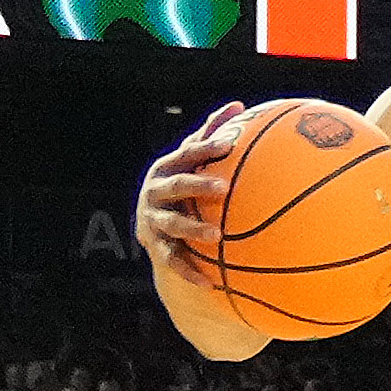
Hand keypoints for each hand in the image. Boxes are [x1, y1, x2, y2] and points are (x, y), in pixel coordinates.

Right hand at [135, 102, 249, 289]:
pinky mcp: (155, 247)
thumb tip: (239, 106)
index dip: (207, 148)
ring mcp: (152, 220)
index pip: (188, 153)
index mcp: (167, 168)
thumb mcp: (191, 161)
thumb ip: (211, 135)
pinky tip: (211, 284)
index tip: (231, 144)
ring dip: (193, 230)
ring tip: (218, 238)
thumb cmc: (181, 186)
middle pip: (176, 186)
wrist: (151, 225)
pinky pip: (173, 261)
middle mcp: (155, 192)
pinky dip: (190, 273)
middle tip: (225, 188)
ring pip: (172, 225)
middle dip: (197, 185)